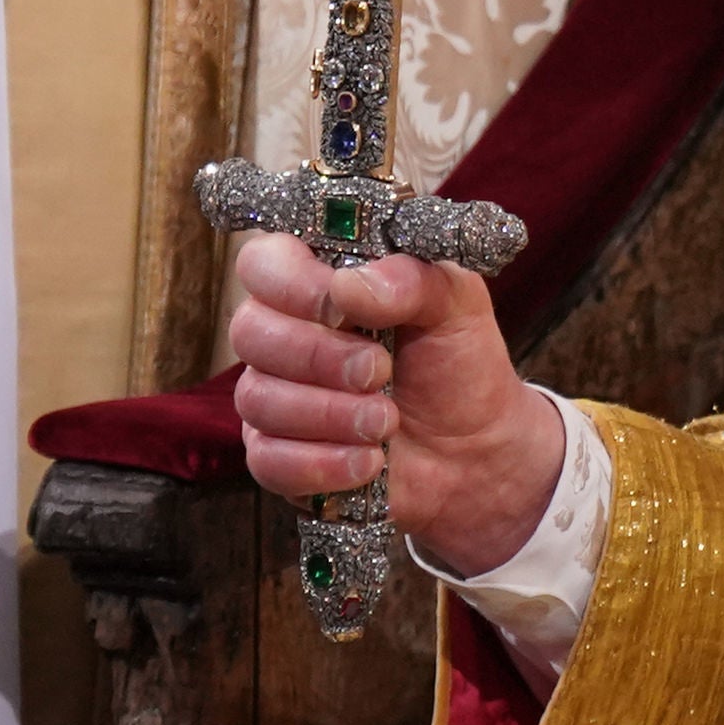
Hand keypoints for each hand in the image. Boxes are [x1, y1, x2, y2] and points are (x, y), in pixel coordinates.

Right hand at [227, 232, 565, 575]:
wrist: (473, 449)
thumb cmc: (456, 363)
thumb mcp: (455, 304)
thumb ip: (410, 279)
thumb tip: (348, 285)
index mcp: (322, 280)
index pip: (263, 262)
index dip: (292, 283)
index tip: (344, 309)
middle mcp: (285, 333)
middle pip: (250, 331)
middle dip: (319, 355)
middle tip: (379, 371)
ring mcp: (274, 396)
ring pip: (257, 398)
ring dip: (329, 413)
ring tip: (386, 420)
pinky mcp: (275, 457)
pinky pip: (267, 460)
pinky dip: (323, 462)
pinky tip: (368, 460)